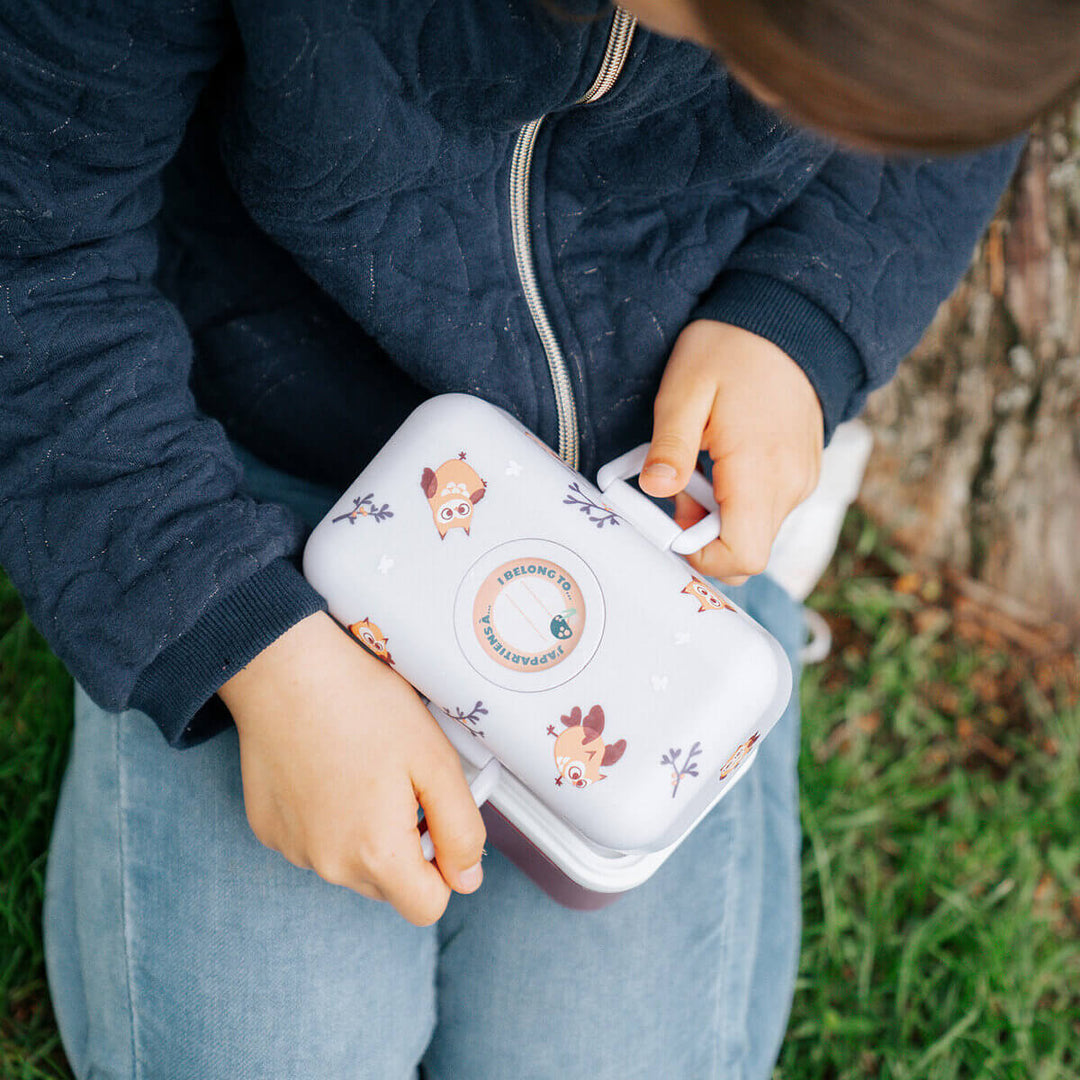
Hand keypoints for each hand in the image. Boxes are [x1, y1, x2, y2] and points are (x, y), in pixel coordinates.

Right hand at [218, 611, 485, 925]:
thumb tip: (467, 877)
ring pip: (351, 863)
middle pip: (390, 885)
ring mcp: (293, 849)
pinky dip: (329, 817)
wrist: (287, 669)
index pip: (427, 906)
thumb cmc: (363, 705)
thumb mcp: (436, 762)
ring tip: (364, 768)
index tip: (438, 819)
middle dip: (407, 846)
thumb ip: (461, 829)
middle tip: (403, 781)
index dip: (445, 867)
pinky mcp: (269, 829)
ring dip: (367, 832)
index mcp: (376, 855)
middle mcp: (328, 866)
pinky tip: (329, 768)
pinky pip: (315, 841)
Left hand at [638, 320, 823, 583]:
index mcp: (761, 471)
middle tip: (678, 485)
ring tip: (698, 461)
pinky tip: (720, 458)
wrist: (789, 318)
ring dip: (717, 513)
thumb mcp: (685, 390)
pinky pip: (765, 507)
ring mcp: (801, 481)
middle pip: (746, 551)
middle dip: (702, 533)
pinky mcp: (801, 473)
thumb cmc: (732, 348)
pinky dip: (736, 498)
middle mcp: (791, 486)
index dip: (701, 557)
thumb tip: (655, 489)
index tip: (671, 524)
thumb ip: (670, 446)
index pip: (742, 556)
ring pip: (754, 530)